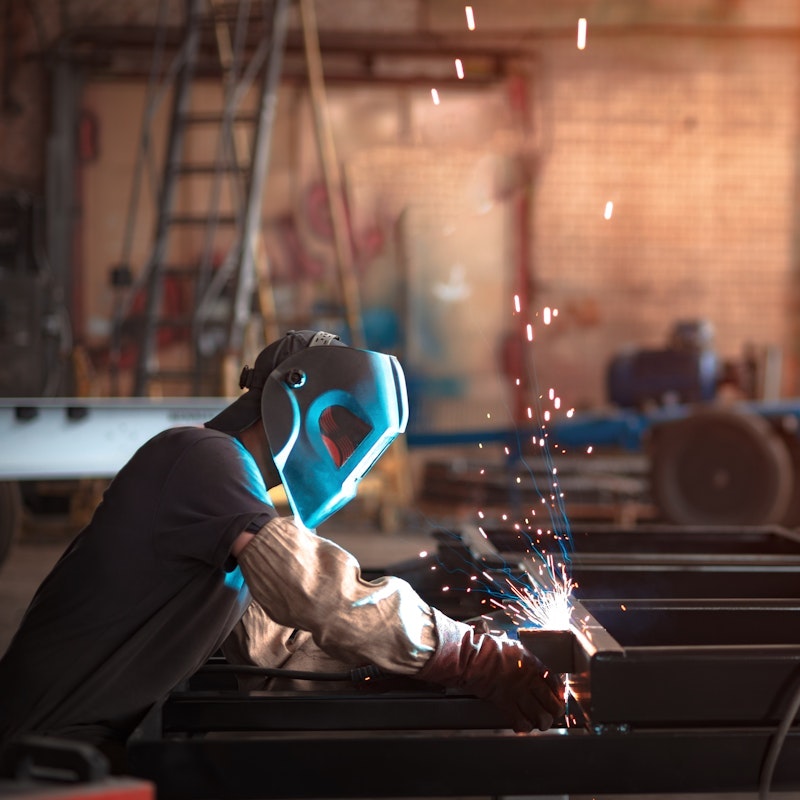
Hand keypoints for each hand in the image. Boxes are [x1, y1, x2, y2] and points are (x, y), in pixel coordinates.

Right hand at [418, 608, 564, 732]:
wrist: (473, 656)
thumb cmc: (488, 647)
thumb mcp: (512, 646)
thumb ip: (522, 656)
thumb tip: (524, 659)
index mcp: (532, 663)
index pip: (554, 681)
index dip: (559, 693)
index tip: (560, 698)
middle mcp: (529, 679)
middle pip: (551, 702)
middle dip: (555, 711)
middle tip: (554, 714)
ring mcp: (518, 693)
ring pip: (540, 716)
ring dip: (542, 722)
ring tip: (541, 723)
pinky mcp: (506, 703)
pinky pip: (521, 721)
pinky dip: (524, 726)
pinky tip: (524, 725)